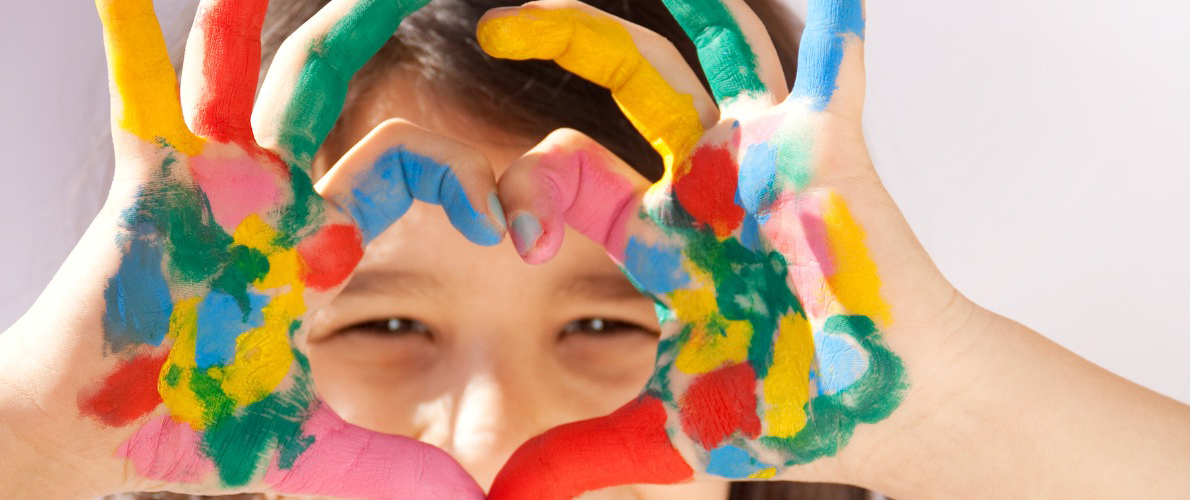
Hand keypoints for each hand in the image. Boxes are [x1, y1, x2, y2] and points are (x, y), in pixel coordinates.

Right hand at [0, 0, 501, 496]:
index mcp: (319, 240)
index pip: (408, 168)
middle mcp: (271, 196)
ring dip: (256, 18)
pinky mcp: (149, 187)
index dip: (473, 181)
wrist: (94, 432)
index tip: (523, 235)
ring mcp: (209, 184)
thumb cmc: (195, 429)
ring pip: (246, 79)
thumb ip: (394, 471)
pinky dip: (129, 41)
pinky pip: (140, 101)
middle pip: (329, 91)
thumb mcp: (317, 448)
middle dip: (368, 29)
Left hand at [480, 0, 965, 496]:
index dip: (528, 188)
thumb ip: (587, 451)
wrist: (890, 410)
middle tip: (493, 26)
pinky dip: (834, 39)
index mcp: (660, 230)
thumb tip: (506, 497)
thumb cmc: (795, 407)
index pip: (572, 174)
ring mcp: (761, 157)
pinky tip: (840, 4)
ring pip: (706, 54)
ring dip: (673, 5)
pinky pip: (827, 77)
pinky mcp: (824, 153)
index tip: (516, 235)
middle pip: (628, 83)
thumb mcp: (670, 430)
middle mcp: (704, 178)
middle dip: (565, 39)